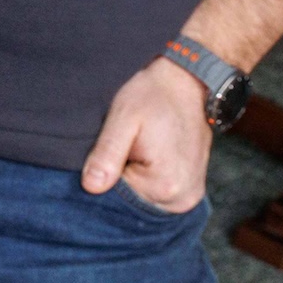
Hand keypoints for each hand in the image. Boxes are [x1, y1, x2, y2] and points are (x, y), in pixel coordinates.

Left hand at [81, 55, 211, 213]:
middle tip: (124, 145)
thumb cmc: (153, 95)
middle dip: (120, 177)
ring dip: (134, 177)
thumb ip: (106, 154)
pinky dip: (147, 178)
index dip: (105, 174)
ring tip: (138, 147)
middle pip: (133, 202)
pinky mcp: (191, 190)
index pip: (117, 198)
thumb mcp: (123, 118)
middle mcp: (182, 199)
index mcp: (165, 186)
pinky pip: (159, 193)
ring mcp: (189, 197)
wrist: (186, 81)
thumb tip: (91, 187)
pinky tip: (147, 153)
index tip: (111, 148)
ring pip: (144, 198)